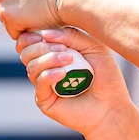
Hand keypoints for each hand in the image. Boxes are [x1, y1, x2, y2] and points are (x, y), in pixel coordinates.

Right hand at [17, 26, 132, 136]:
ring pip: (31, 67)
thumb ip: (73, 35)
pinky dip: (48, 75)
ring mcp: (44, 85)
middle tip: (63, 49)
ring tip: (69, 60)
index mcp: (52, 54)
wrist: (112, 106)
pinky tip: (62, 74)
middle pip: (26, 52)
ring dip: (48, 59)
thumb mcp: (94, 48)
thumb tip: (44, 33)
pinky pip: (39, 84)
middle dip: (41, 46)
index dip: (32, 36)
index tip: (45, 34)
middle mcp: (45, 69)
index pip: (29, 41)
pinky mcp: (45, 100)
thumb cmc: (106, 76)